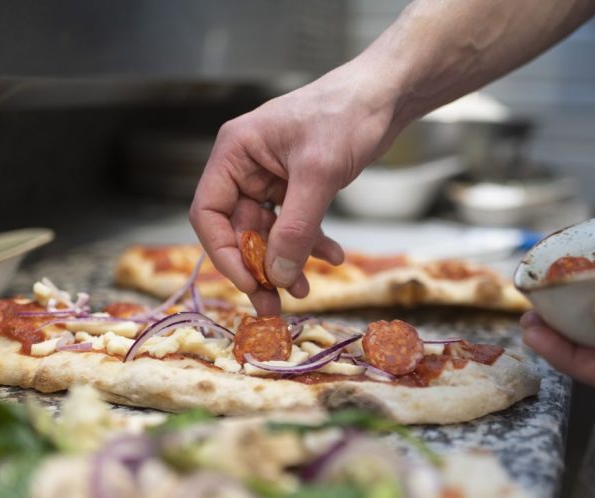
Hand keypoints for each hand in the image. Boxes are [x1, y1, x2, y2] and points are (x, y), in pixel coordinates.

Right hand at [189, 63, 398, 314]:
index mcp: (235, 153)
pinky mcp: (296, 184)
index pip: (209, 213)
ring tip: (305, 290)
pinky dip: (310, 244)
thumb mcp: (318, 175)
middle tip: (273, 304)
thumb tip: (276, 275)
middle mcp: (246, 166)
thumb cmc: (346, 115)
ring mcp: (271, 176)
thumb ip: (295, 228)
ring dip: (285, 262)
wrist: (385, 96)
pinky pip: (294, 224)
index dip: (225, 253)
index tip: (250, 283)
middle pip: (238, 229)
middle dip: (258, 267)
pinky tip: (333, 256)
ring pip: (268, 233)